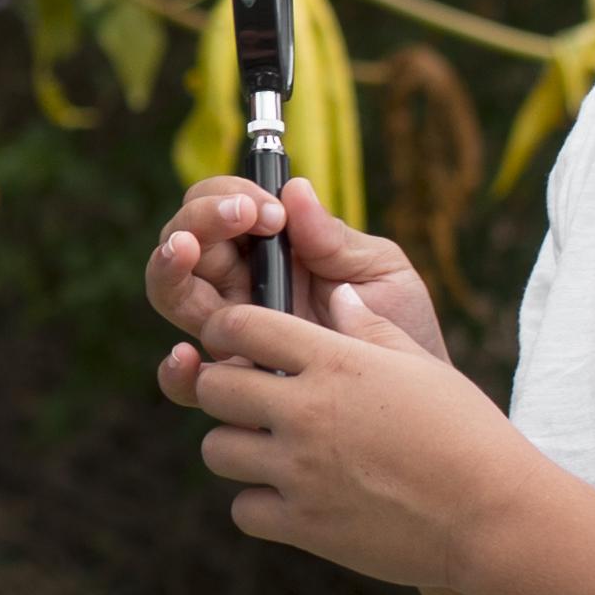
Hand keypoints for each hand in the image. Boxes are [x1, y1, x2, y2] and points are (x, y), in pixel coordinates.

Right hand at [145, 175, 449, 363]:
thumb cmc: (404, 330)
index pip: (223, 209)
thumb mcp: (381, 273)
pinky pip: (187, 384)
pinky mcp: (238, 390)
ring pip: (172, 292)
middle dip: (201, 217)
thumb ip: (335, 238)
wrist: (425, 405)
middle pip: (185, 239)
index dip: (232, 196)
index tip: (273, 209)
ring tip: (186, 249)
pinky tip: (185, 357)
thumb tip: (294, 189)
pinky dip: (175, 371)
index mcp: (273, 254)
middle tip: (244, 215)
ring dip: (169, 264)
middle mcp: (241, 291)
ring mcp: (232, 338)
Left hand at [159, 290, 535, 594]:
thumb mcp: (421, 365)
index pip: (242, 325)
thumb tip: (338, 295)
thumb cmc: (467, 433)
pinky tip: (291, 498)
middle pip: (213, 387)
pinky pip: (242, 509)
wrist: (494, 515)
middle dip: (222, 387)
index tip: (235, 338)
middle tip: (248, 399)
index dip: (228, 328)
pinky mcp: (302, 526)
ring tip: (270, 450)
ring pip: (216, 449)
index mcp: (336, 362)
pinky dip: (259, 505)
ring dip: (236, 447)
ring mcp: (300, 471)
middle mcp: (307, 412)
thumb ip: (369, 328)